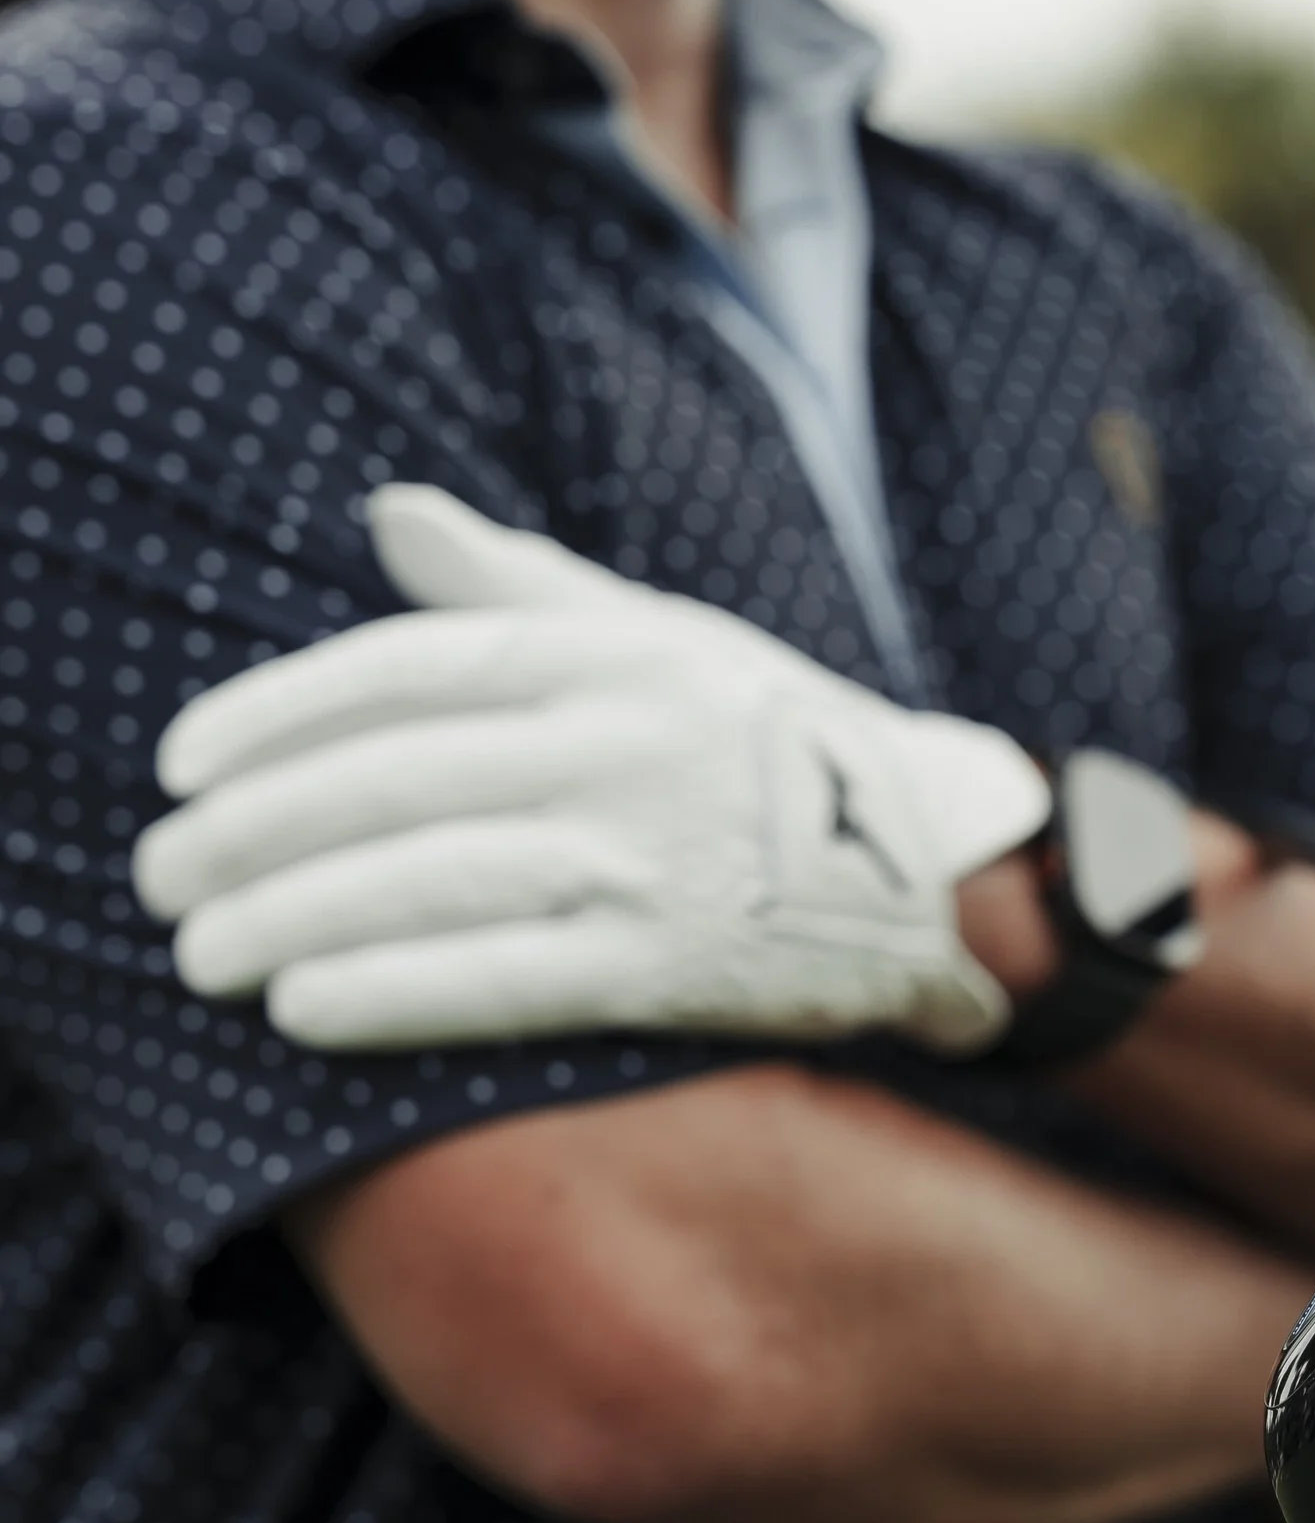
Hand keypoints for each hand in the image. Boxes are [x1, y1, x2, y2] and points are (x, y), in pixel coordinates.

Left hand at [133, 490, 1052, 1055]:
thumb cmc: (777, 745)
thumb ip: (521, 587)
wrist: (946, 867)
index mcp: (610, 656)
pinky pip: (510, 979)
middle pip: (396, 781)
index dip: (279, 717)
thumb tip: (392, 515)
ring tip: (204, 955)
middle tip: (161, 877)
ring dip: (297, 917)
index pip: (406, 672)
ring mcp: (650, 856)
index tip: (182, 765)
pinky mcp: (676, 965)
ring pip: (434, 878)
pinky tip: (307, 1008)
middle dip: (257, 833)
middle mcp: (621, 746)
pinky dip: (399, 991)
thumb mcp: (666, 639)